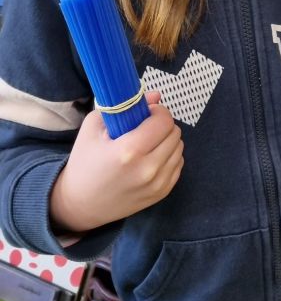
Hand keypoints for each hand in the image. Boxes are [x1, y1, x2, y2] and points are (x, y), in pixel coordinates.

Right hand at [50, 91, 183, 232]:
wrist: (81, 204)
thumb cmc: (84, 162)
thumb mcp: (93, 128)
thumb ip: (125, 107)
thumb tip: (156, 95)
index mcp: (129, 151)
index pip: (163, 121)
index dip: (158, 111)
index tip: (148, 112)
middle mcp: (147, 169)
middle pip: (174, 133)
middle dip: (163, 125)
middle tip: (146, 127)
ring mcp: (157, 184)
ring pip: (179, 148)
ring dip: (167, 141)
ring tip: (147, 143)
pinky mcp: (162, 193)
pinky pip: (178, 164)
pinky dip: (169, 157)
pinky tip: (151, 158)